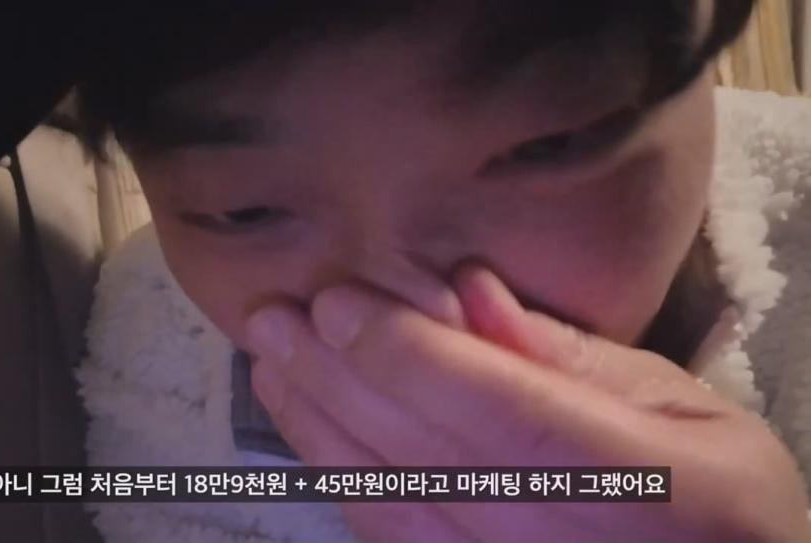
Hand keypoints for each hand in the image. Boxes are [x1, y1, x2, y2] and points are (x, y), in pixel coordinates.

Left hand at [243, 262, 810, 541]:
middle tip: (273, 318)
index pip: (499, 411)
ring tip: (272, 363)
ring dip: (318, 427)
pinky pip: (392, 535)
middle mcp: (556, 537)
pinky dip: (339, 477)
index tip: (337, 301)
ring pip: (391, 501)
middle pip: (424, 454)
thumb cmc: (718, 495)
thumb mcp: (684, 408)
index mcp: (633, 477)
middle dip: (336, 380)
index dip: (409, 355)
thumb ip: (572, 358)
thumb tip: (467, 294)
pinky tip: (306, 429)